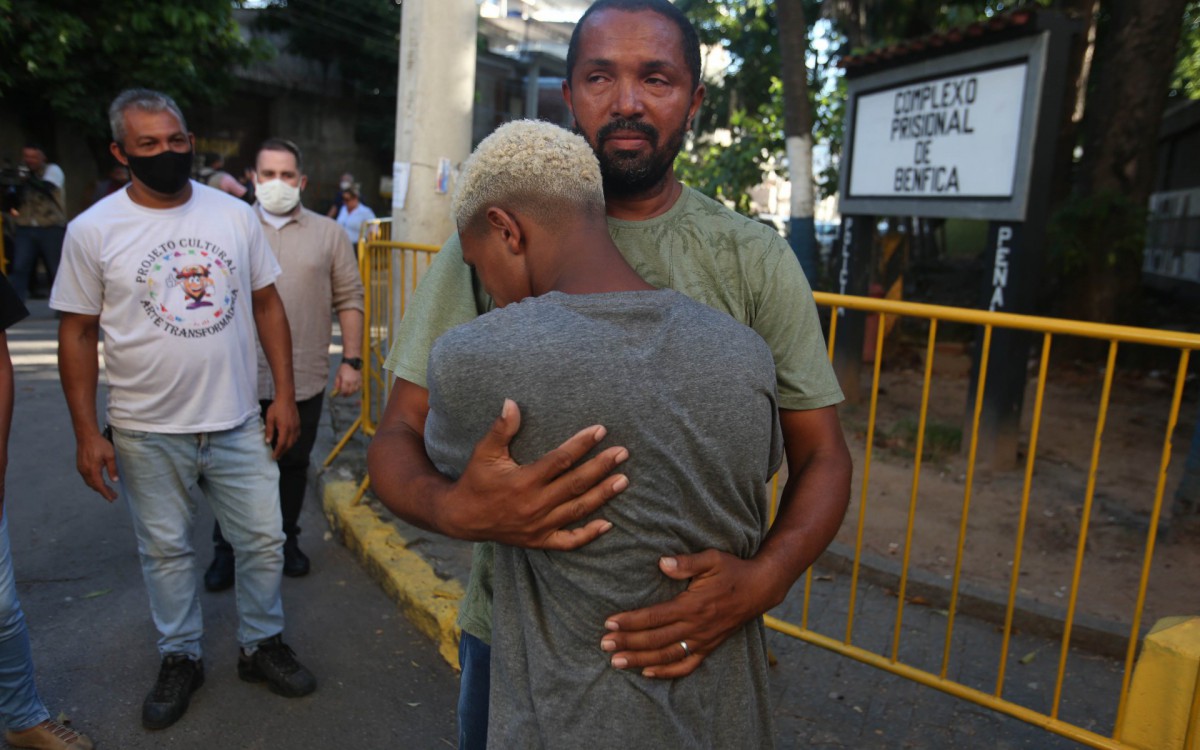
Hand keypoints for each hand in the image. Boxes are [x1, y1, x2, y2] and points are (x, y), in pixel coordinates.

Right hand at [76, 431, 119, 501]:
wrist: (86, 435)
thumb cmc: (99, 444)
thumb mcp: (110, 456)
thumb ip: (112, 469)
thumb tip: (115, 480)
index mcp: (93, 470)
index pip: (100, 486)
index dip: (106, 493)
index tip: (112, 499)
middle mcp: (85, 471)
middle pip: (94, 486)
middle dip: (103, 492)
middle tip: (113, 496)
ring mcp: (81, 468)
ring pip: (89, 482)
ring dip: (98, 487)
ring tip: (108, 490)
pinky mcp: (80, 465)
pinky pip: (87, 477)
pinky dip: (94, 482)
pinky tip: (100, 481)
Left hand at [264, 398, 299, 458]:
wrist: (286, 398)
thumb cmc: (276, 407)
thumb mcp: (269, 418)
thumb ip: (269, 431)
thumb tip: (267, 442)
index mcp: (284, 428)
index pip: (281, 444)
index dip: (278, 452)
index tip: (273, 457)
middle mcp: (292, 429)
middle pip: (289, 445)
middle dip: (283, 452)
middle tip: (277, 457)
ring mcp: (296, 427)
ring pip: (294, 441)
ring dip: (288, 448)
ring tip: (282, 451)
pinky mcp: (298, 424)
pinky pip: (297, 436)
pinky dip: (293, 441)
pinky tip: (289, 442)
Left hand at [333, 363, 361, 396]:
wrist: (352, 361)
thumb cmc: (344, 367)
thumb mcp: (338, 374)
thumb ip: (337, 383)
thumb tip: (335, 390)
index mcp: (346, 381)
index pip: (344, 391)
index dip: (342, 394)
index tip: (340, 394)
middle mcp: (352, 382)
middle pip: (350, 392)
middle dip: (346, 394)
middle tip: (344, 394)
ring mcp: (357, 381)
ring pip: (355, 390)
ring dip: (352, 392)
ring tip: (349, 392)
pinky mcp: (361, 379)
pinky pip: (359, 387)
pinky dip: (356, 389)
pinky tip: (354, 388)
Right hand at [441, 399, 629, 549]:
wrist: (462, 518)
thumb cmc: (476, 480)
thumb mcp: (484, 453)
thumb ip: (501, 429)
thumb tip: (512, 402)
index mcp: (523, 481)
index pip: (560, 460)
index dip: (582, 444)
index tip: (601, 430)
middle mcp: (535, 504)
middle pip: (576, 484)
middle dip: (601, 467)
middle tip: (623, 453)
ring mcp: (539, 525)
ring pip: (578, 509)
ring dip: (602, 495)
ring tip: (624, 481)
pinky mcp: (539, 540)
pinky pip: (568, 541)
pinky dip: (588, 534)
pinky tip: (607, 524)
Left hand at [600, 550, 775, 678]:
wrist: (760, 588)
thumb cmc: (732, 570)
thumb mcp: (712, 558)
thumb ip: (687, 562)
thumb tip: (662, 563)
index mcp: (693, 605)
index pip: (655, 617)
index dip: (631, 621)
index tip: (609, 622)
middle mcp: (696, 626)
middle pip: (656, 639)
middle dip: (628, 643)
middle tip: (605, 645)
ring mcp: (703, 640)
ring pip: (667, 655)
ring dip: (640, 660)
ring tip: (617, 662)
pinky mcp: (709, 647)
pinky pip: (687, 665)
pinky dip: (667, 672)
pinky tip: (648, 673)